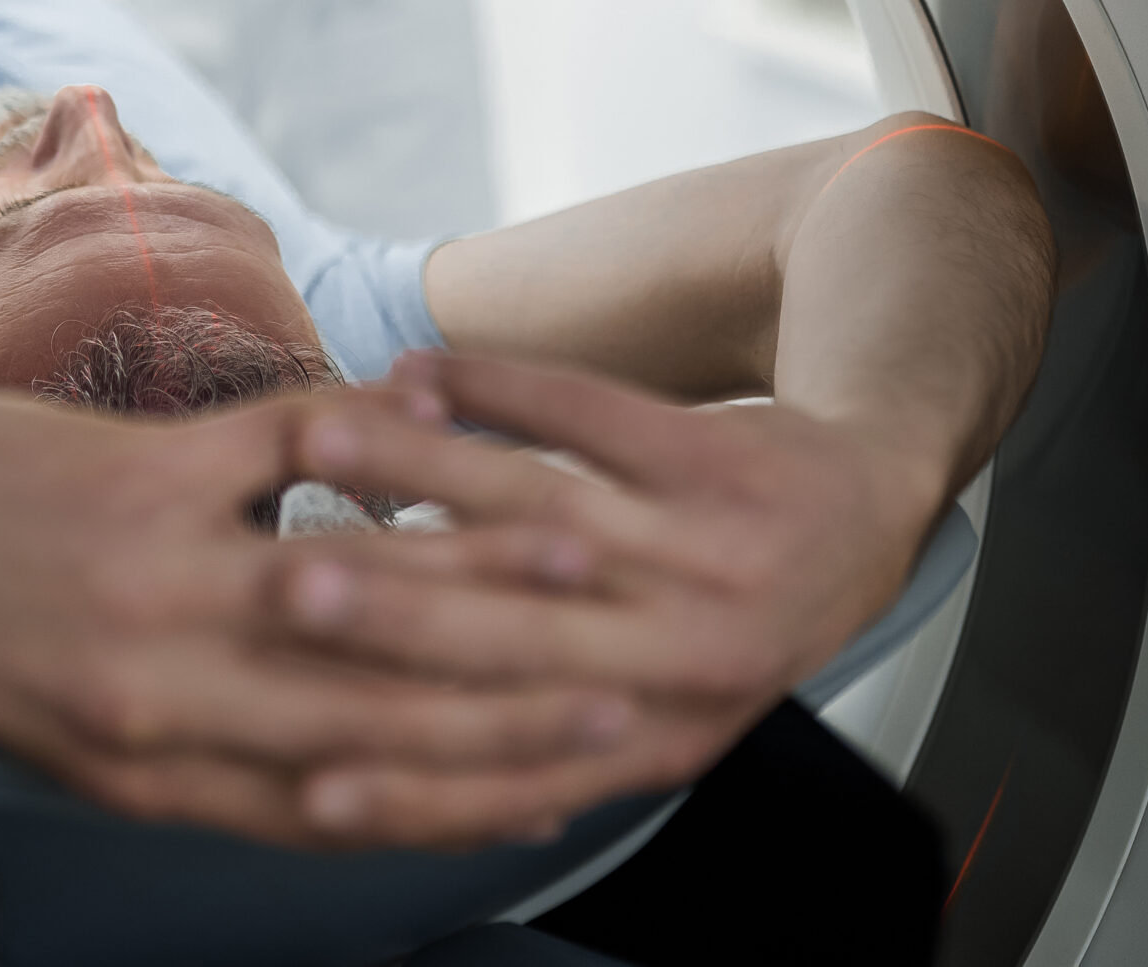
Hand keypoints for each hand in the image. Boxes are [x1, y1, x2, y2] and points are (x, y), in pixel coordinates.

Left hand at [0, 384, 633, 848]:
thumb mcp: (76, 726)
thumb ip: (203, 738)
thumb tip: (321, 742)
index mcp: (150, 774)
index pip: (345, 807)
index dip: (470, 803)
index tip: (569, 788)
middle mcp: (157, 703)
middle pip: (375, 722)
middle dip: (515, 717)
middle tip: (630, 697)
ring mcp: (148, 586)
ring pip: (356, 598)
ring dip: (486, 578)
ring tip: (592, 563)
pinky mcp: (135, 477)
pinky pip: (286, 455)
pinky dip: (379, 442)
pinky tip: (449, 429)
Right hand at [261, 352, 950, 843]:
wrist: (867, 507)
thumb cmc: (726, 614)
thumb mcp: (654, 708)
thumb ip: (533, 739)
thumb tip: (360, 769)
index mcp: (661, 740)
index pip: (517, 771)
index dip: (410, 778)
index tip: (301, 766)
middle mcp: (696, 660)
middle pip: (518, 637)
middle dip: (390, 612)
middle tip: (281, 586)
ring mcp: (716, 555)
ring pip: (541, 508)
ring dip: (421, 468)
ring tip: (319, 443)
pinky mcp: (719, 457)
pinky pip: (590, 411)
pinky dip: (497, 386)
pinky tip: (417, 370)